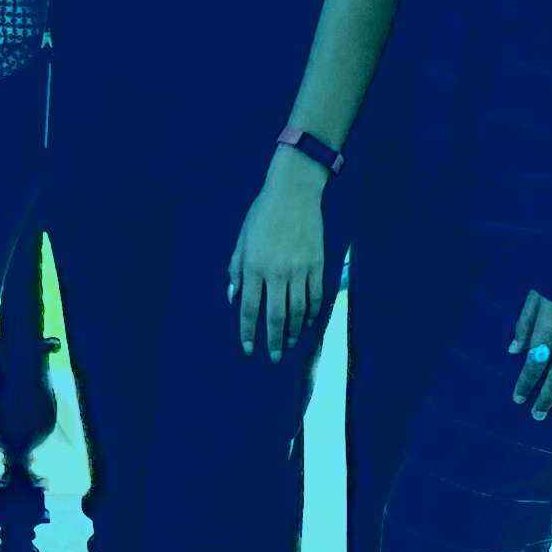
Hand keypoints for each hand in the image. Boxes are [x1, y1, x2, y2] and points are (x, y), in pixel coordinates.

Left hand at [225, 162, 331, 364]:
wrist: (294, 193)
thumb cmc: (262, 215)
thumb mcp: (241, 240)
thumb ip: (236, 270)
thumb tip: (234, 297)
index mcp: (254, 267)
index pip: (250, 309)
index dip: (248, 331)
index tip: (248, 348)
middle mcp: (277, 273)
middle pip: (276, 316)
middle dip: (274, 340)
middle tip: (274, 358)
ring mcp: (300, 270)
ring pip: (298, 311)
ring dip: (295, 331)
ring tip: (291, 344)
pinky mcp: (318, 266)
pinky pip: (315, 297)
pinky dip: (312, 313)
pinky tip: (308, 322)